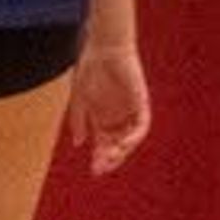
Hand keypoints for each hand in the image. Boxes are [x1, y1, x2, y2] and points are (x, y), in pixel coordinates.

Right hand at [67, 45, 149, 174]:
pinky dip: (134, 137)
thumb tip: (79, 144)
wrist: (103, 50)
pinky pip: (141, 126)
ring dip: (122, 151)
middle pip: (116, 145)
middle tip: (101, 168)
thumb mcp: (79, 100)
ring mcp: (129, 112)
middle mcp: (116, 118)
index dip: (100, 158)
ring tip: (112, 158)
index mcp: (101, 118)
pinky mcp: (140, 104)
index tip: (94, 170)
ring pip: (129, 139)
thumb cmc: (89, 70)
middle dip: (110, 159)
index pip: (103, 145)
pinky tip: (124, 144)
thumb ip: (79, 121)